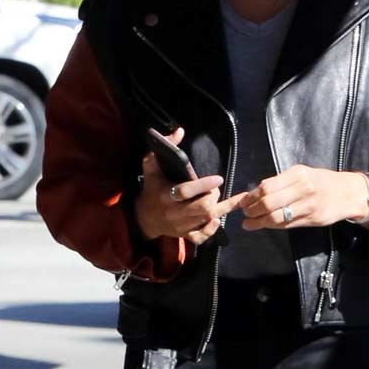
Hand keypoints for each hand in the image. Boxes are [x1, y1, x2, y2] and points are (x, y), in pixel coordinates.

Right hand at [135, 129, 222, 245]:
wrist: (143, 217)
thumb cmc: (150, 187)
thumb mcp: (151, 165)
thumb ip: (165, 147)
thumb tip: (180, 131)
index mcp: (165, 195)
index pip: (186, 191)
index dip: (204, 184)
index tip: (218, 178)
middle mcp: (174, 212)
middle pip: (201, 208)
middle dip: (213, 197)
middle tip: (215, 189)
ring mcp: (180, 226)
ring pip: (205, 220)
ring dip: (218, 208)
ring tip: (226, 199)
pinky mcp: (184, 235)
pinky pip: (201, 237)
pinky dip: (211, 230)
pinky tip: (218, 220)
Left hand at [232, 165, 368, 231]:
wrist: (349, 193)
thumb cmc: (322, 182)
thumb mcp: (302, 174)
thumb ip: (280, 183)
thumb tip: (253, 194)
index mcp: (298, 174)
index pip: (267, 187)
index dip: (251, 197)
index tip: (242, 202)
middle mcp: (304, 189)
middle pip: (269, 203)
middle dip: (252, 210)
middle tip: (245, 213)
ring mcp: (308, 206)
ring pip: (277, 217)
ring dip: (259, 222)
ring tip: (249, 223)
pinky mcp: (312, 220)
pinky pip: (287, 225)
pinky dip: (272, 226)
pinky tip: (264, 225)